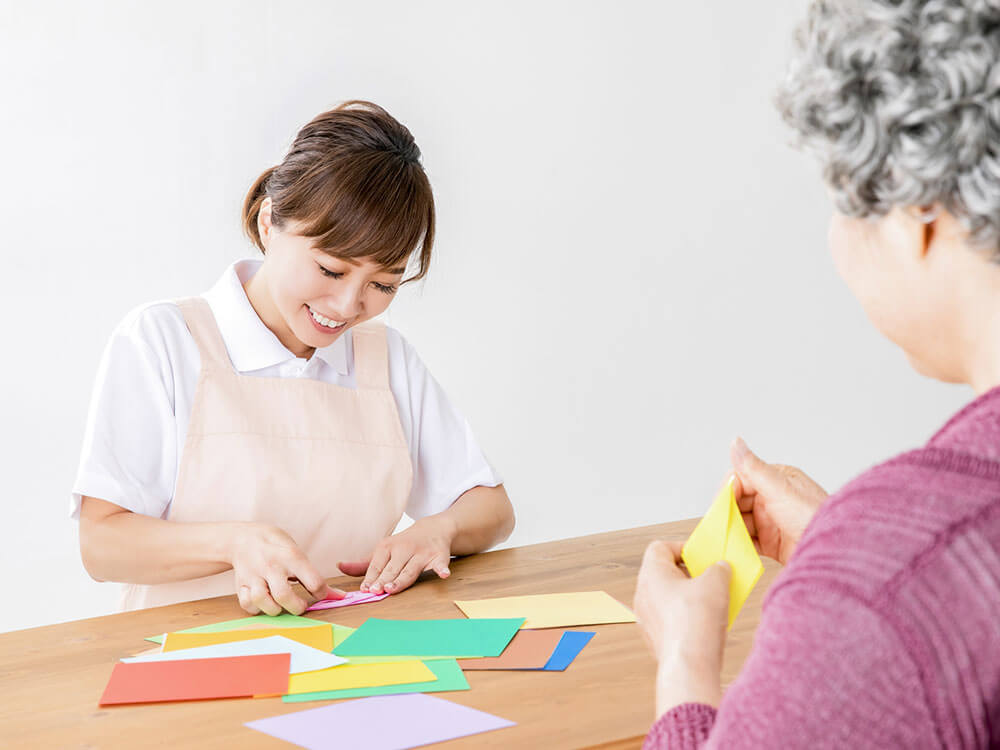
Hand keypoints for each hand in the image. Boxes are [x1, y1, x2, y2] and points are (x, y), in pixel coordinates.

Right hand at [228, 522, 342, 615]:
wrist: (242, 538)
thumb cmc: (275, 546)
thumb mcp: (296, 552)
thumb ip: (313, 575)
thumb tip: (338, 596)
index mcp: (291, 556)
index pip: (313, 581)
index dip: (322, 593)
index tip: (320, 594)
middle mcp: (272, 566)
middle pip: (284, 595)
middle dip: (297, 607)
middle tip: (300, 606)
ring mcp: (254, 576)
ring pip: (262, 601)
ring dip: (275, 609)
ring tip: (281, 605)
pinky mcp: (241, 585)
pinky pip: (248, 604)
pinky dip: (257, 608)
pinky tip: (265, 602)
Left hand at [337, 516, 454, 594]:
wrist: (433, 528)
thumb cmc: (404, 545)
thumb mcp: (383, 551)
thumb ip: (363, 564)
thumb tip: (340, 567)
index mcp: (388, 547)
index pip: (377, 565)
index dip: (371, 577)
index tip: (366, 589)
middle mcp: (404, 548)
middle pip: (392, 569)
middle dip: (384, 580)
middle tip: (376, 591)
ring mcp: (422, 553)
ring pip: (410, 570)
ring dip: (402, 579)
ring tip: (392, 588)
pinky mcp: (439, 557)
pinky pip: (440, 564)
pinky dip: (442, 569)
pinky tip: (443, 574)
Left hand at [634, 540, 730, 713]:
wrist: (689, 664)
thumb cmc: (696, 619)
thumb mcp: (716, 582)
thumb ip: (718, 568)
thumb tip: (719, 568)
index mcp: (651, 574)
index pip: (660, 547)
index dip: (682, 548)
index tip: (701, 557)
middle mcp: (642, 594)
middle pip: (664, 573)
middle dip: (689, 574)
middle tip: (710, 579)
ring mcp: (645, 618)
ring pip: (667, 598)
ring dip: (688, 597)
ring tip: (712, 602)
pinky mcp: (653, 638)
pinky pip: (669, 619)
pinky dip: (685, 617)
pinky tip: (705, 624)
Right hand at [731, 437, 826, 564]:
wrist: (834, 551)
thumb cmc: (814, 517)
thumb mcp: (779, 489)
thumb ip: (753, 467)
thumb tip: (735, 442)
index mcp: (776, 480)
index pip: (742, 479)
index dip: (728, 491)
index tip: (720, 505)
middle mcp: (774, 499)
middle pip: (739, 502)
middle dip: (727, 512)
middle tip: (719, 525)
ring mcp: (774, 521)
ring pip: (743, 522)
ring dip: (732, 530)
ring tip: (726, 539)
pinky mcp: (774, 543)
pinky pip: (750, 542)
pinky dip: (741, 545)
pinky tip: (735, 549)